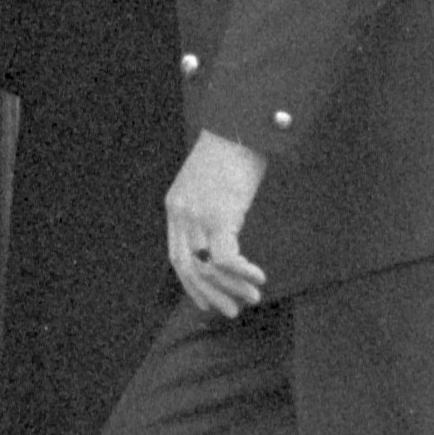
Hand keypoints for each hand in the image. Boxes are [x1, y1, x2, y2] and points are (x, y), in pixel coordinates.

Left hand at [161, 131, 269, 319]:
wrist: (240, 123)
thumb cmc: (234, 148)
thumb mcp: (213, 181)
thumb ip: (212, 205)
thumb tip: (228, 225)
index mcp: (175, 207)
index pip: (177, 256)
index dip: (192, 283)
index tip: (208, 299)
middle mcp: (180, 215)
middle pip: (187, 267)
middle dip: (208, 293)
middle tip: (229, 311)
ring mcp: (197, 216)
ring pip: (206, 267)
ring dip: (229, 288)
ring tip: (250, 299)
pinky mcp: (219, 216)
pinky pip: (226, 258)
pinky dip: (241, 272)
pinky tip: (258, 278)